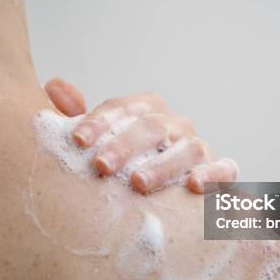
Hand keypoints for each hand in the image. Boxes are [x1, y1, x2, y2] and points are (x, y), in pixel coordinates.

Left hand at [45, 78, 237, 193]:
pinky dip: (213, 174)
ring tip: (138, 182)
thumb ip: (77, 118)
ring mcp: (198, 146)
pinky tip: (193, 187)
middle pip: (151, 126)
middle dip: (125, 144)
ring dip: (163, 164)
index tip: (78, 141)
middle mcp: (173, 124)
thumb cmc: (123, 164)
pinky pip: (225, 168)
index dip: (99, 121)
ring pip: (187, 147)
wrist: (164, 192)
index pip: (122, 107)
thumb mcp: (98, 142)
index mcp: (145, 111)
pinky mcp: (220, 170)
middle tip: (101, 166)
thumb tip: (55, 87)